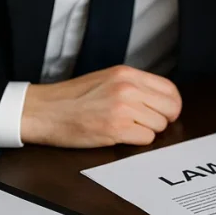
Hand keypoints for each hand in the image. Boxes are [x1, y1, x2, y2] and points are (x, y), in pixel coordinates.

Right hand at [20, 65, 181, 147]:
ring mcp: (123, 108)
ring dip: (147, 131)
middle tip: (149, 123)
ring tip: (127, 128)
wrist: (43, 111)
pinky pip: (146, 139)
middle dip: (163, 119)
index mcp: (126, 74)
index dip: (172, 104)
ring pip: (159, 125)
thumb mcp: (106, 79)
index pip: (169, 89)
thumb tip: (159, 98)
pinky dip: (137, 140)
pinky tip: (121, 135)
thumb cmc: (70, 98)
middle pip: (170, 108)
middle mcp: (128, 88)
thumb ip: (133, 85)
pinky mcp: (116, 129)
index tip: (167, 112)